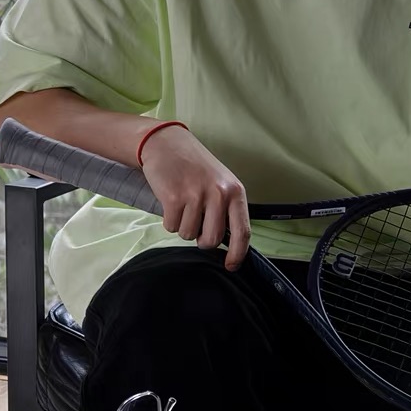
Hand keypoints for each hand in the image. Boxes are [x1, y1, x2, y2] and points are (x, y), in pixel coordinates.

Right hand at [138, 126, 249, 269]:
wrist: (167, 144)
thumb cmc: (195, 166)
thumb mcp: (221, 183)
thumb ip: (227, 209)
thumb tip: (229, 243)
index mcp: (234, 191)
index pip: (242, 231)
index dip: (238, 254)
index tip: (231, 265)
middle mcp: (218, 194)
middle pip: (211, 240)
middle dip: (201, 239)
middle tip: (196, 224)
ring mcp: (196, 195)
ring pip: (188, 235)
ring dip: (183, 226)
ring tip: (183, 205)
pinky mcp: (174, 198)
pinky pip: (171, 227)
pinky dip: (169, 220)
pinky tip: (171, 202)